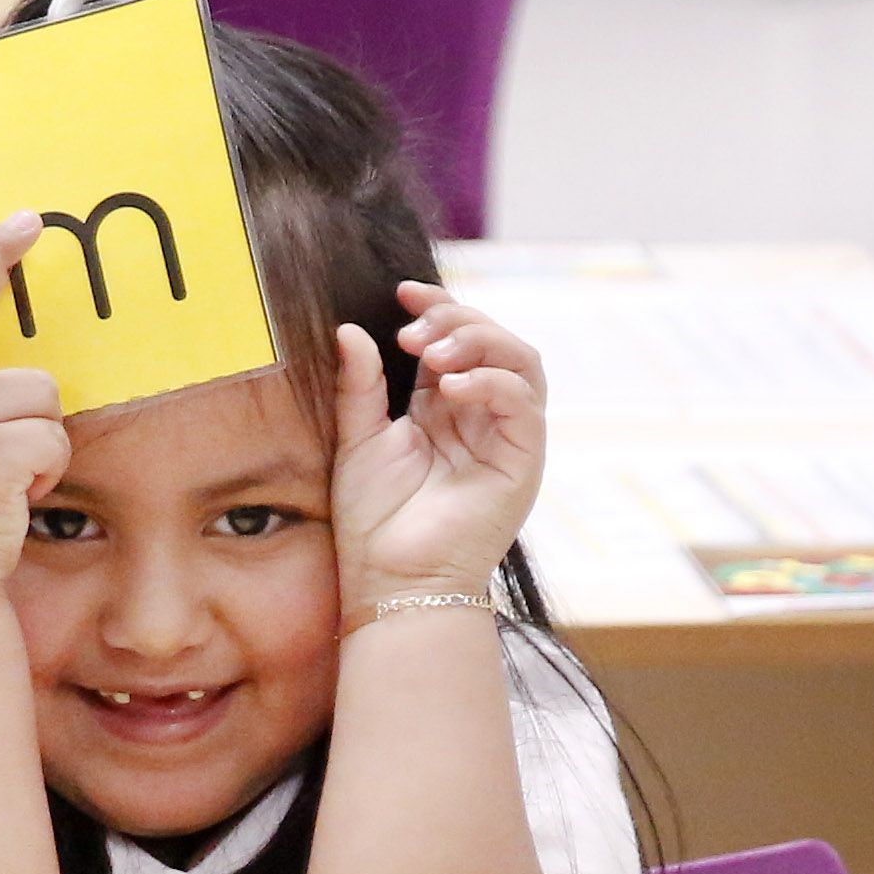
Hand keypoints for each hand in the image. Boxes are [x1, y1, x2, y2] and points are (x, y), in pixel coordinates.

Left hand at [329, 282, 545, 613]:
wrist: (392, 580)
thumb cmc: (374, 521)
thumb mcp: (358, 438)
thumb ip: (359, 383)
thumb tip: (350, 328)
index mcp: (445, 406)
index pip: (456, 338)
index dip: (437, 306)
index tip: (402, 293)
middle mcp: (482, 417)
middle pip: (495, 340)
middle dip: (457, 320)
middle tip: (413, 332)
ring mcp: (507, 438)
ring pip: (521, 361)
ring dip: (480, 343)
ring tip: (433, 354)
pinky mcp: (523, 461)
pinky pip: (523, 404)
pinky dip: (490, 383)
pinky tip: (449, 388)